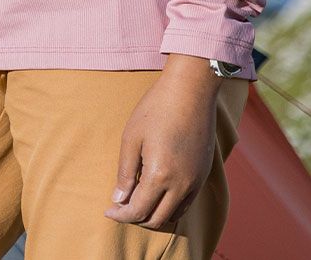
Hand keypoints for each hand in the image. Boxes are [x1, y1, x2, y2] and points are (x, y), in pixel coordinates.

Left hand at [104, 55, 222, 228]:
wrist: (190, 92)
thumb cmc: (155, 110)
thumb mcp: (131, 138)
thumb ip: (125, 172)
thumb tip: (118, 199)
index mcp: (160, 176)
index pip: (139, 211)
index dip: (121, 215)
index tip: (108, 211)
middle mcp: (182, 185)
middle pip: (158, 219)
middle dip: (137, 218)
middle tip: (120, 207)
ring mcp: (196, 182)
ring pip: (174, 215)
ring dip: (155, 214)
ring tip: (136, 200)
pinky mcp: (203, 175)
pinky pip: (186, 203)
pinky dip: (170, 206)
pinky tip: (156, 192)